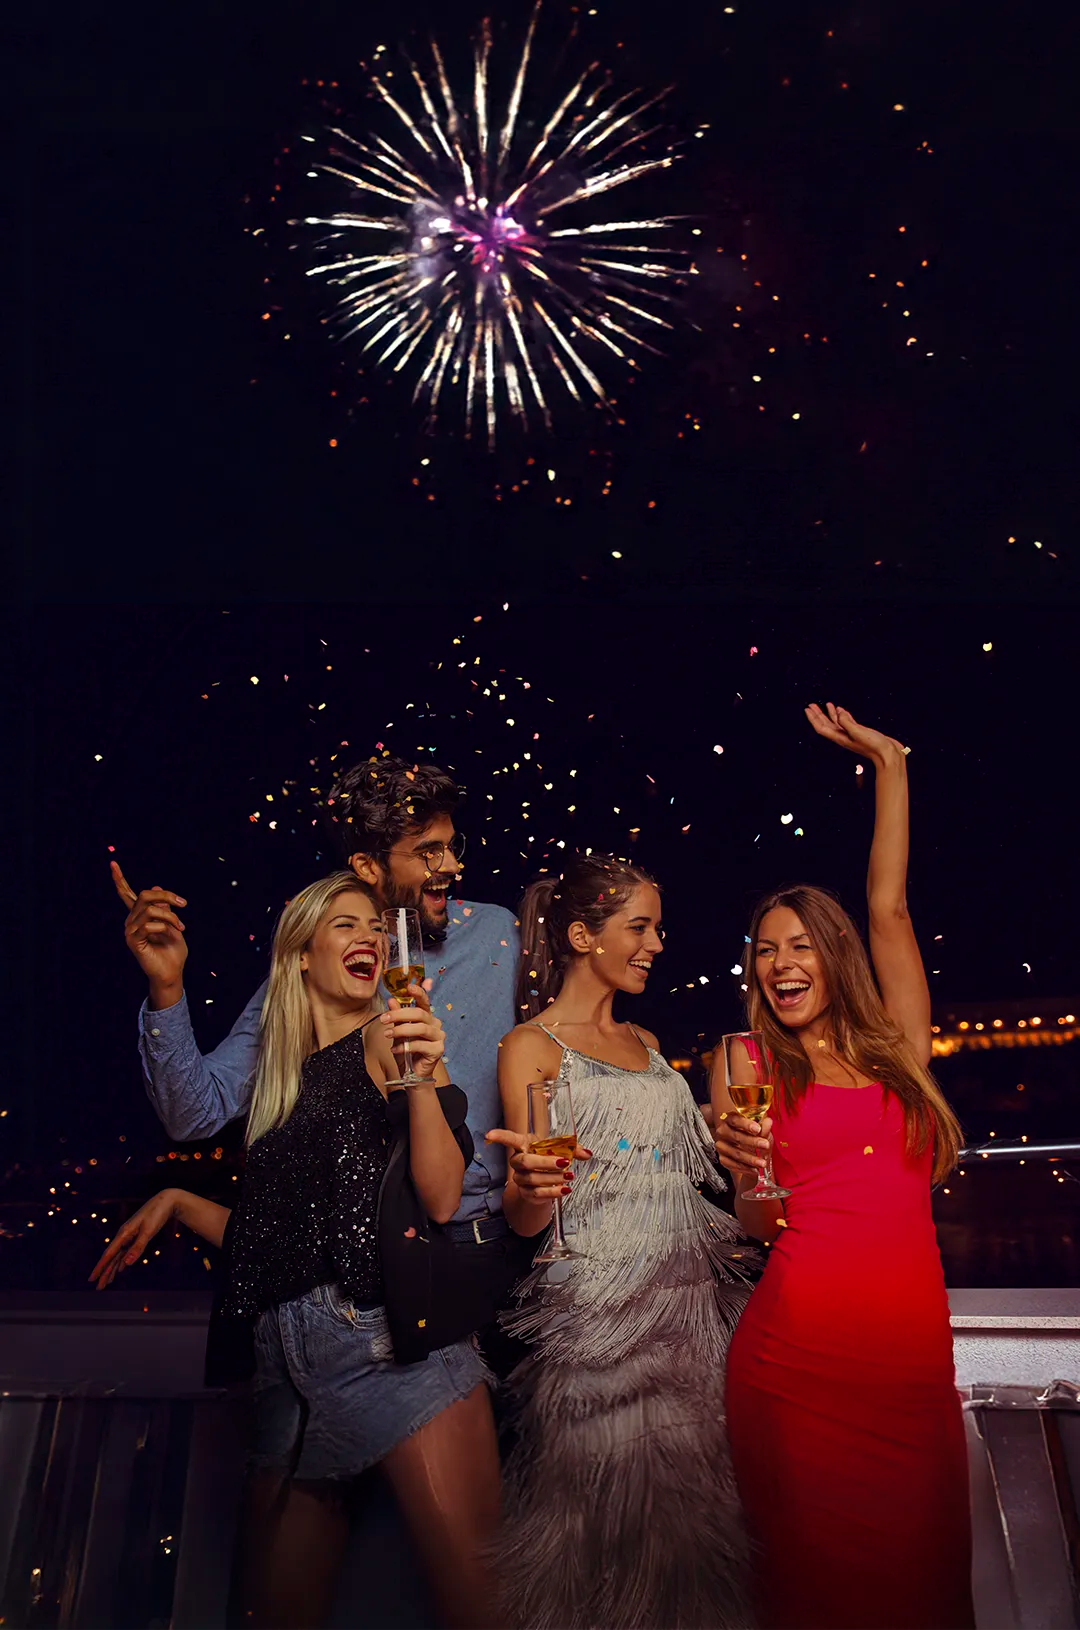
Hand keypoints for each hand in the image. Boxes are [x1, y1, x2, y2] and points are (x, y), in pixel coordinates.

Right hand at [89, 1190, 177, 1288]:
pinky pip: (125, 1252)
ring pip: (118, 1256)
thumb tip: (126, 1263)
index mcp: (124, 1233)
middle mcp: (124, 1235)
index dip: (100, 1267)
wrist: (166, 1201)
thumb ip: (138, 1247)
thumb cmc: (157, 1214)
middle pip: (111, 1257)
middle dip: (105, 1273)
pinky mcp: (136, 1235)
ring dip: (112, 1269)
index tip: (92, 1279)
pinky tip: (120, 1269)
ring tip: (107, 1282)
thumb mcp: (148, 1231)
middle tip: (99, 1288)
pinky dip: (122, 1262)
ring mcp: (129, 1235)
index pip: (109, 1254)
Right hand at [111, 861, 188, 999]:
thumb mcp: (173, 923)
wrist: (173, 972)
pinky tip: (170, 933)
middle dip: (166, 896)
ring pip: (150, 909)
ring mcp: (130, 931)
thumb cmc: (173, 950)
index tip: (112, 863)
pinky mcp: (133, 941)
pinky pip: (148, 924)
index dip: (119, 879)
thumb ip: (164, 907)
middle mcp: (131, 921)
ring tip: (181, 927)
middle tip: (183, 904)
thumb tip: (156, 886)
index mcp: (139, 915)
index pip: (126, 894)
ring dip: (171, 916)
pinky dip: (164, 926)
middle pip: (144, 895)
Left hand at [379, 984, 444, 1079]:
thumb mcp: (398, 1032)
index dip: (419, 992)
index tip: (409, 987)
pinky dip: (405, 1046)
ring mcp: (438, 1037)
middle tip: (384, 1019)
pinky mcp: (438, 1050)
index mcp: (427, 1017)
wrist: (412, 1075)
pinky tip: (395, 1049)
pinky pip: (420, 1045)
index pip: (424, 1001)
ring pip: (420, 1028)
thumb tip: (391, 1000)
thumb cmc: (406, 1052)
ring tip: (387, 1034)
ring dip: (401, 1030)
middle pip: (420, 1014)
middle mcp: (435, 1025)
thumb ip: (397, 1017)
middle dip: (399, 1014)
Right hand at [485, 1128, 592, 1200]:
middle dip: (545, 1162)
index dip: (499, 1136)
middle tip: (564, 1162)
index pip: (509, 1139)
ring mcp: (521, 1179)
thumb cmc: (547, 1160)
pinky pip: (537, 1193)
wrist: (543, 1183)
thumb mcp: (560, 1151)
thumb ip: (573, 1150)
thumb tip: (587, 1153)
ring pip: (533, 1179)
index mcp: (524, 1146)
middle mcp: (518, 1162)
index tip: (489, 1134)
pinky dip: (553, 1191)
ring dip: (554, 1178)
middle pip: (525, 1162)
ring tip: (569, 1176)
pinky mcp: (526, 1193)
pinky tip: (564, 1189)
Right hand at [713, 1112, 773, 1177]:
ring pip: (735, 1153)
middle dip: (752, 1142)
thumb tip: (768, 1121)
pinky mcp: (722, 1158)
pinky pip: (733, 1165)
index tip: (758, 1129)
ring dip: (750, 1159)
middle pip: (736, 1136)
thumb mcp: (761, 1130)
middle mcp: (723, 1131)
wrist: (747, 1150)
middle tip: (765, 1145)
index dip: (746, 1124)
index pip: (736, 1120)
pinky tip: (754, 1169)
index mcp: (730, 1119)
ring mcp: (721, 1145)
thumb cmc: (754, 1135)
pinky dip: (745, 1168)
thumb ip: (764, 1127)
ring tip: (762, 1163)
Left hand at [805, 703, 906, 765]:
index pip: (822, 728)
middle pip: (826, 725)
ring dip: (830, 714)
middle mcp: (844, 737)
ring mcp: (852, 735)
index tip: (808, 709)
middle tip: (812, 705)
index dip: (813, 718)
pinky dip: (843, 715)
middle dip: (818, 715)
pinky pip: (847, 722)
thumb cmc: (875, 746)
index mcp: (841, 738)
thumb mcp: (858, 732)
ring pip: (837, 723)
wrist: (888, 755)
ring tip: (826, 705)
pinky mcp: (860, 733)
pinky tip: (841, 710)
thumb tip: (839, 711)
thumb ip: (847, 722)